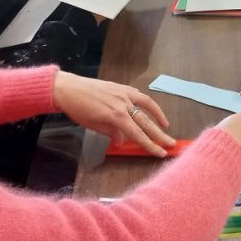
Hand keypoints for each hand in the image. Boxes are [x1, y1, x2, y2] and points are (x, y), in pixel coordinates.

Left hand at [52, 72, 174, 155]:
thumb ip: (111, 133)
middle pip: (146, 122)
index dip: (150, 145)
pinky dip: (145, 102)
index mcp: (116, 117)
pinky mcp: (121, 87)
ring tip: (165, 125)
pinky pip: (138, 95)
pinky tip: (149, 108)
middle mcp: (124, 104)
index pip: (138, 135)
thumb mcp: (94, 125)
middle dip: (160, 135)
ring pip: (147, 104)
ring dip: (158, 115)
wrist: (69, 89)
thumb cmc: (78, 110)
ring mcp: (124, 94)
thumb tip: (122, 141)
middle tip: (172, 143)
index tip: (161, 153)